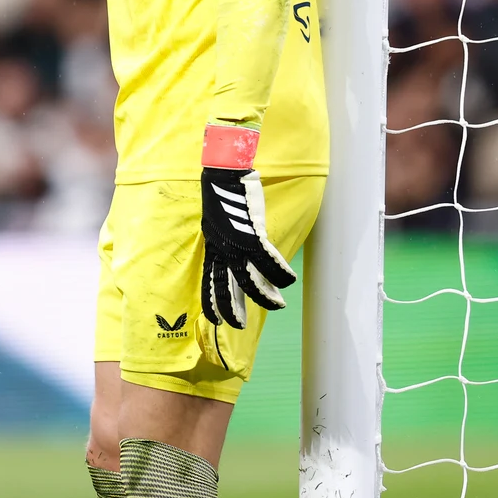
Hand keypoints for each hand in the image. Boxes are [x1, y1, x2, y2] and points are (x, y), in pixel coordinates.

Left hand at [199, 124, 297, 328]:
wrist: (223, 172)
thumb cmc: (222, 193)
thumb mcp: (218, 222)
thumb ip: (226, 239)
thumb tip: (236, 252)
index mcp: (212, 246)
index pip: (209, 281)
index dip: (211, 302)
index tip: (215, 319)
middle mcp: (221, 249)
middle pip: (224, 287)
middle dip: (232, 309)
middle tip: (239, 326)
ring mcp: (236, 243)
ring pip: (249, 280)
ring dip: (264, 296)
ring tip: (277, 305)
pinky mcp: (252, 234)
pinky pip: (268, 260)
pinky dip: (280, 272)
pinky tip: (289, 281)